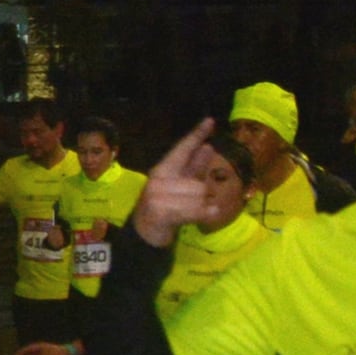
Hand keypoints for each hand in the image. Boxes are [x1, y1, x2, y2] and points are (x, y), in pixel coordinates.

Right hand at [128, 119, 222, 246]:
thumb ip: (194, 168)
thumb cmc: (164, 207)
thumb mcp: (178, 185)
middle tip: (186, 205)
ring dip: (200, 208)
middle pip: (198, 183)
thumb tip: (208, 147)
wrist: (145, 233)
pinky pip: (195, 211)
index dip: (196, 135)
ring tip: (185, 213)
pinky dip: (203, 215)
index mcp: (163, 170)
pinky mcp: (161, 212)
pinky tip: (205, 215)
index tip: (210, 121)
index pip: (182, 150)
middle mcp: (159, 179)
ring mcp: (158, 196)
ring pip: (199, 197)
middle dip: (200, 196)